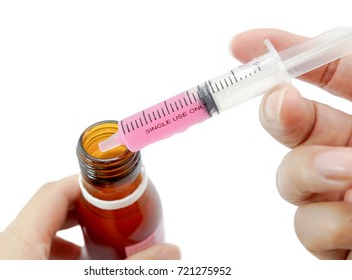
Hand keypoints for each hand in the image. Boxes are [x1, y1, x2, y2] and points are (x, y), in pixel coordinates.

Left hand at [0, 175, 179, 259]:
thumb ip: (136, 268)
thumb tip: (171, 253)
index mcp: (13, 246)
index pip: (55, 193)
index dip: (89, 187)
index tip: (117, 194)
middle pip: (50, 216)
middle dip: (90, 221)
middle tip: (118, 231)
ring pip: (41, 241)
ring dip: (75, 246)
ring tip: (102, 261)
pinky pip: (31, 258)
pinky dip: (59, 262)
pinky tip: (80, 274)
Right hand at [230, 29, 351, 258]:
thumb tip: (326, 47)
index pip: (326, 71)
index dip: (285, 54)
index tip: (243, 45)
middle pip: (293, 124)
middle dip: (279, 111)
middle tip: (283, 104)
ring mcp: (343, 194)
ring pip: (290, 179)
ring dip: (311, 174)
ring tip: (349, 176)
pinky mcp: (340, 238)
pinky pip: (307, 227)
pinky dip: (328, 226)